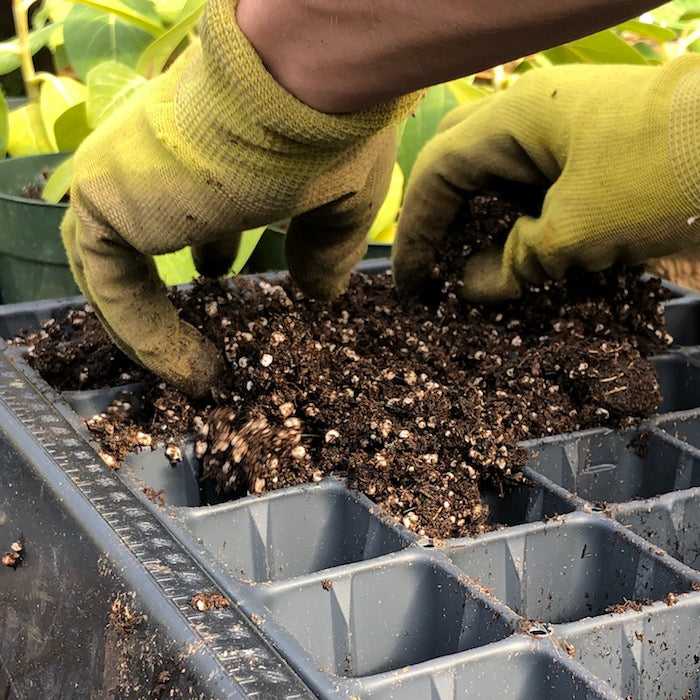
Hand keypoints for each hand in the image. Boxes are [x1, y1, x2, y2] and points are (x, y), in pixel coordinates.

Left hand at [62, 0, 421, 396]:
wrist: (305, 87)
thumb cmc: (331, 133)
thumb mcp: (341, 204)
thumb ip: (326, 248)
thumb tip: (326, 293)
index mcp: (212, 145)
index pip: (194, 197)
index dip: (210, 241)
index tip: (224, 280)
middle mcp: (160, 156)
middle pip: (145, 233)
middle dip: (172, 283)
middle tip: (205, 326)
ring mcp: (127, 174)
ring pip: (115, 263)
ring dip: (155, 324)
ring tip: (198, 371)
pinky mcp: (106, 201)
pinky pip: (112, 286)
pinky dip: (148, 337)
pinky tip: (192, 373)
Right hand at [393, 56, 699, 302]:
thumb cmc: (663, 176)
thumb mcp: (577, 231)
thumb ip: (514, 262)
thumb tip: (470, 290)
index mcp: (514, 118)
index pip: (438, 174)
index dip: (417, 232)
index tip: (412, 285)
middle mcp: (530, 114)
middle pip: (457, 164)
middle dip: (441, 220)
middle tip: (437, 271)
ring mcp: (562, 127)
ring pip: (495, 174)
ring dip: (479, 222)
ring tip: (475, 269)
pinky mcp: (589, 148)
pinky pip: (532, 183)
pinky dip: (517, 220)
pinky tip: (522, 252)